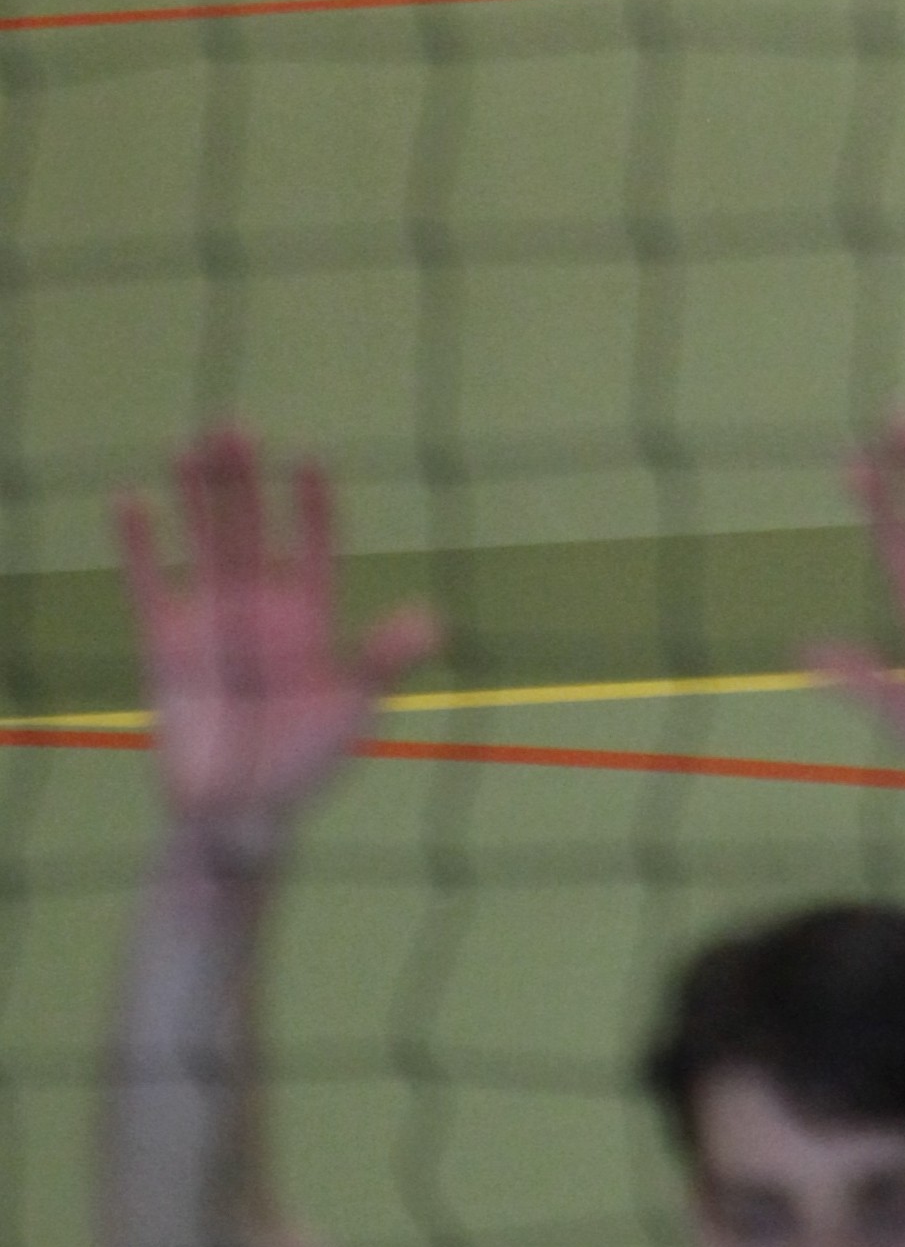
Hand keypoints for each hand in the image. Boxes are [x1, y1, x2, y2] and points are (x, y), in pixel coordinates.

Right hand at [117, 434, 433, 867]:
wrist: (236, 820)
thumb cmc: (301, 768)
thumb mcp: (351, 711)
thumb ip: (382, 662)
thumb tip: (432, 623)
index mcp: (311, 614)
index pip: (313, 542)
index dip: (311, 503)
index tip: (309, 459)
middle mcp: (261, 605)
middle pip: (251, 527)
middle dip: (245, 481)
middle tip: (235, 426)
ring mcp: (211, 619)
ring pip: (203, 542)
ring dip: (197, 496)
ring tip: (190, 442)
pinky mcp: (164, 645)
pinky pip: (148, 583)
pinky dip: (139, 544)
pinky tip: (129, 499)